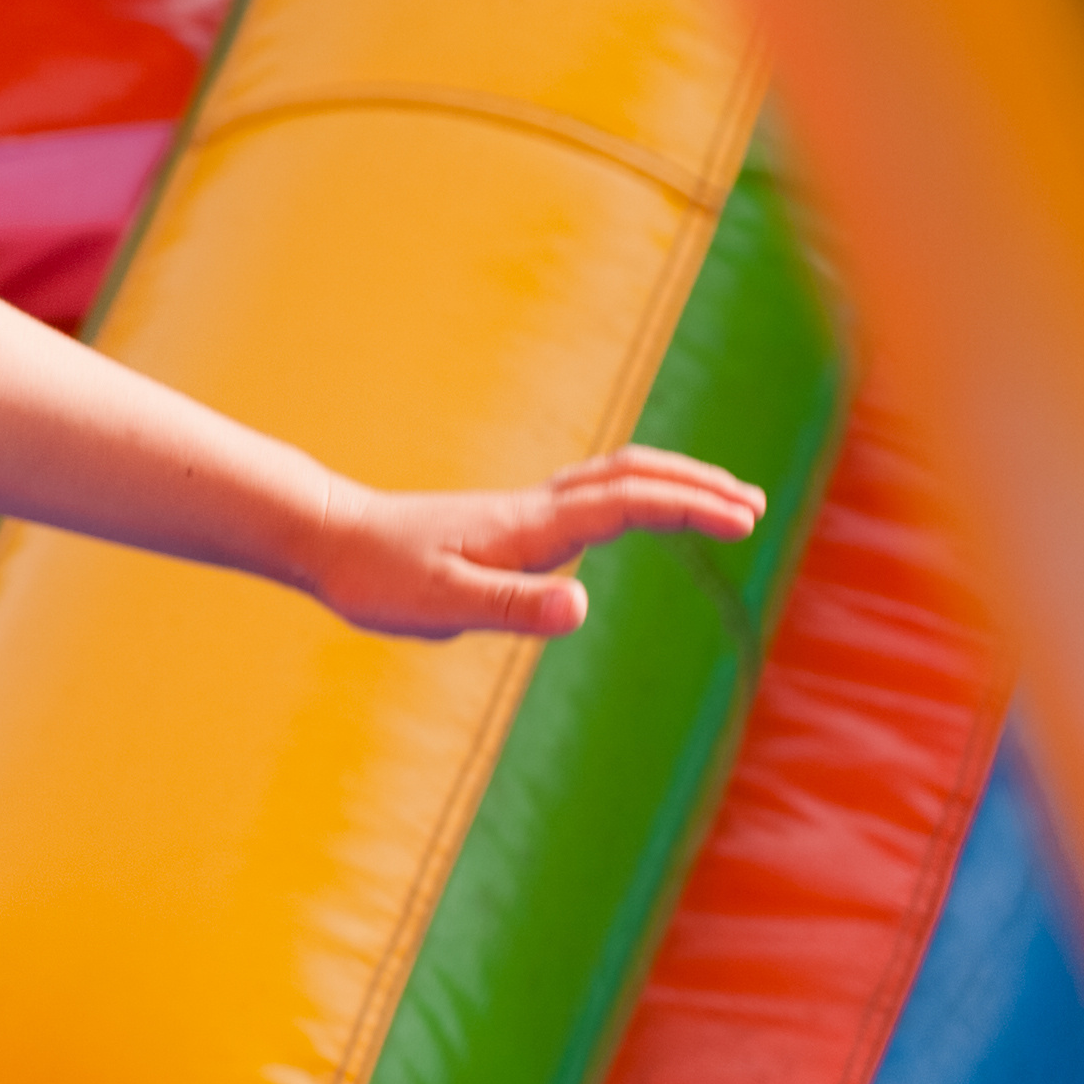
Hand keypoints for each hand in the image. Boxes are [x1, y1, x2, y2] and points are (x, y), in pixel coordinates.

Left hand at [302, 446, 770, 639]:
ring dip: (670, 482)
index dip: (689, 509)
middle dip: (696, 487)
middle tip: (754, 505)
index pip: (628, 506)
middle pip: (631, 477)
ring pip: (612, 477)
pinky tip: (636, 512)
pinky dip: (634, 490)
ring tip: (719, 500)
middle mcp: (535, 509)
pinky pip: (589, 492)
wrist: (329, 538)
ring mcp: (523, 510)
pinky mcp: (508, 521)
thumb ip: (513, 607)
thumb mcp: (444, 606)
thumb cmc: (380, 577)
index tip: (745, 520)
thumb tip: (582, 606)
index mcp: (532, 527)